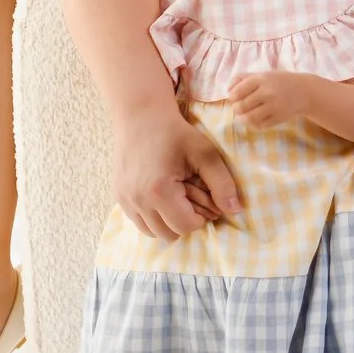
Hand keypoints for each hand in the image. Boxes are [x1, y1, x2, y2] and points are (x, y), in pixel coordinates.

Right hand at [110, 101, 240, 240]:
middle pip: (169, 235)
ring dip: (168, 222)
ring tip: (176, 199)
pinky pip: (139, 222)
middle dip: (185, 222)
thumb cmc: (176, 133)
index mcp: (160, 190)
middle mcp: (138, 200)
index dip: (201, 218)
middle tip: (190, 199)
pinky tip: (162, 196)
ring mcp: (125, 200)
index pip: (186, 227)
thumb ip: (222, 183)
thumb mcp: (205, 154)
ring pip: (152, 232)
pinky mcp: (119, 197)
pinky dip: (153, 216)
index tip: (204, 198)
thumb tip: (235, 211)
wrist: (142, 117)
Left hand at [227, 71, 319, 129]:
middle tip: (239, 108)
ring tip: (244, 117)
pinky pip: (260, 125)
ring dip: (243, 119)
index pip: (237, 92)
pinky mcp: (279, 117)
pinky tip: (256, 120)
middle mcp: (267, 92)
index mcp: (261, 79)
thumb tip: (228, 90)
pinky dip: (254, 124)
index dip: (232, 97)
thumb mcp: (262, 74)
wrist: (304, 91)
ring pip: (249, 118)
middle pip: (241, 107)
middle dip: (236, 109)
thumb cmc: (278, 82)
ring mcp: (274, 106)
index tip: (235, 98)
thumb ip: (243, 78)